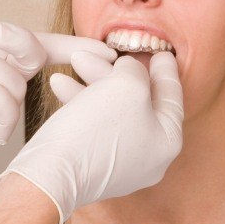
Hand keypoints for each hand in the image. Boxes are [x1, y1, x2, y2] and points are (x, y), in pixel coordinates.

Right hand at [2, 51, 183, 223]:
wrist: (52, 173)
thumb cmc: (97, 128)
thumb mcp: (127, 85)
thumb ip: (136, 70)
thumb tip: (129, 69)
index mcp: (166, 141)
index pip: (172, 96)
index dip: (166, 70)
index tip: (163, 52)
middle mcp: (147, 155)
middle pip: (138, 100)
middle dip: (118, 71)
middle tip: (108, 50)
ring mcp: (119, 162)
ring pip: (112, 108)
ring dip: (93, 80)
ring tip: (75, 60)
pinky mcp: (92, 163)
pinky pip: (93, 122)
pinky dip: (80, 100)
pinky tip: (60, 82)